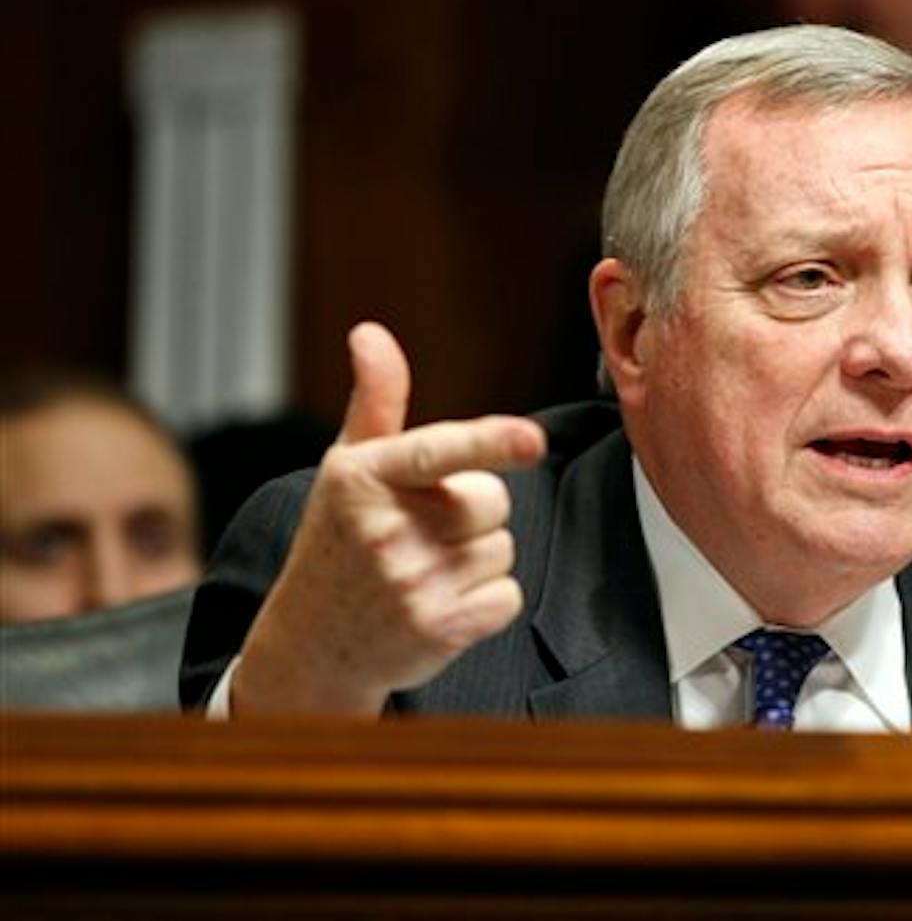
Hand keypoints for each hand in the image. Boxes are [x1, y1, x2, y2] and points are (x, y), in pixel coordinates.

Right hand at [232, 322, 545, 715]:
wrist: (313, 645)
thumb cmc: (339, 542)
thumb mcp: (348, 469)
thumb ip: (376, 402)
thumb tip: (370, 333)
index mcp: (365, 478)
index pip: (439, 451)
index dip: (490, 443)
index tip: (532, 439)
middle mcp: (385, 530)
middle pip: (493, 501)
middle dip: (472, 512)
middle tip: (421, 532)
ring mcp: (412, 583)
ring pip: (502, 547)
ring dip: (477, 557)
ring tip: (425, 570)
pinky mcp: (439, 628)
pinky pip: (508, 594)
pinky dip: (488, 601)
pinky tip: (443, 604)